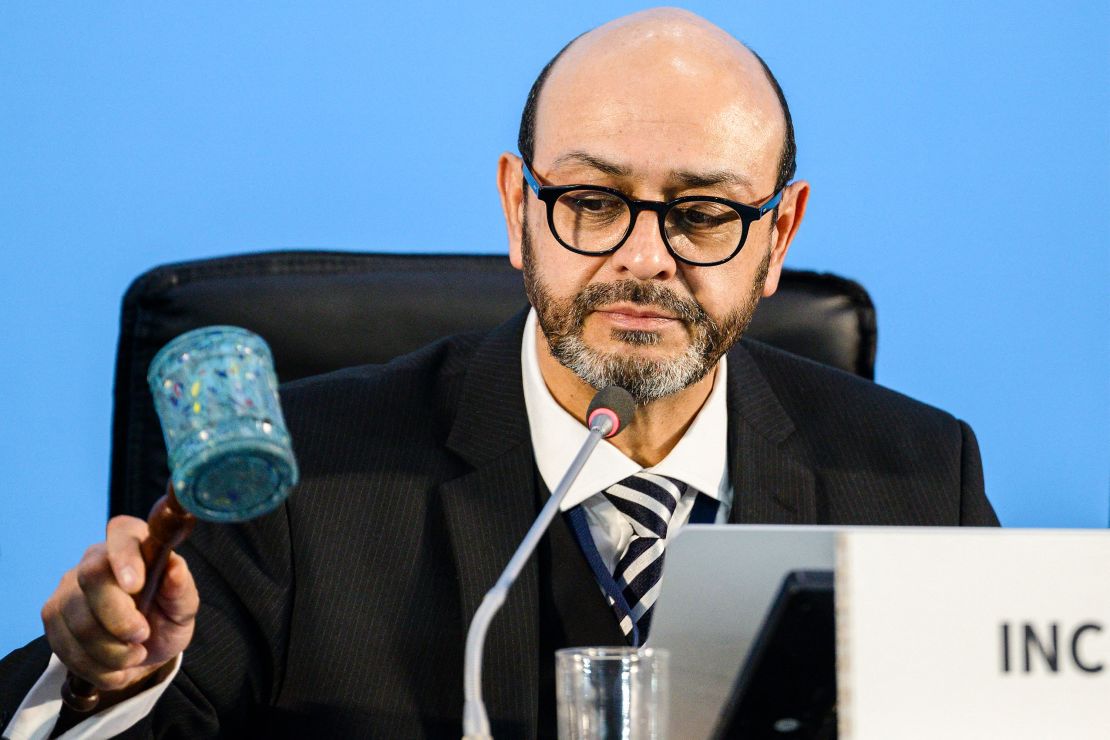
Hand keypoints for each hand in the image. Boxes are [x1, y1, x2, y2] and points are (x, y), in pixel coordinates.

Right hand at [42, 516, 198, 693]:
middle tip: (142, 636)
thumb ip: (181, 589)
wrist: (143, 649)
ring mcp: (68, 588)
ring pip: (78, 621)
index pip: (122, 534)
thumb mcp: (183, 608)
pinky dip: (96, 667)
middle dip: (119, 618)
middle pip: (92, 578)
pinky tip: (115, 668)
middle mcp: (95, 559)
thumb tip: (175, 568)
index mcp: (133, 544)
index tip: (136, 585)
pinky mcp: (53, 617)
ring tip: (135, 655)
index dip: (125, 557)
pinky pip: (66, 647)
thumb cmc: (166, 617)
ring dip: (111, 652)